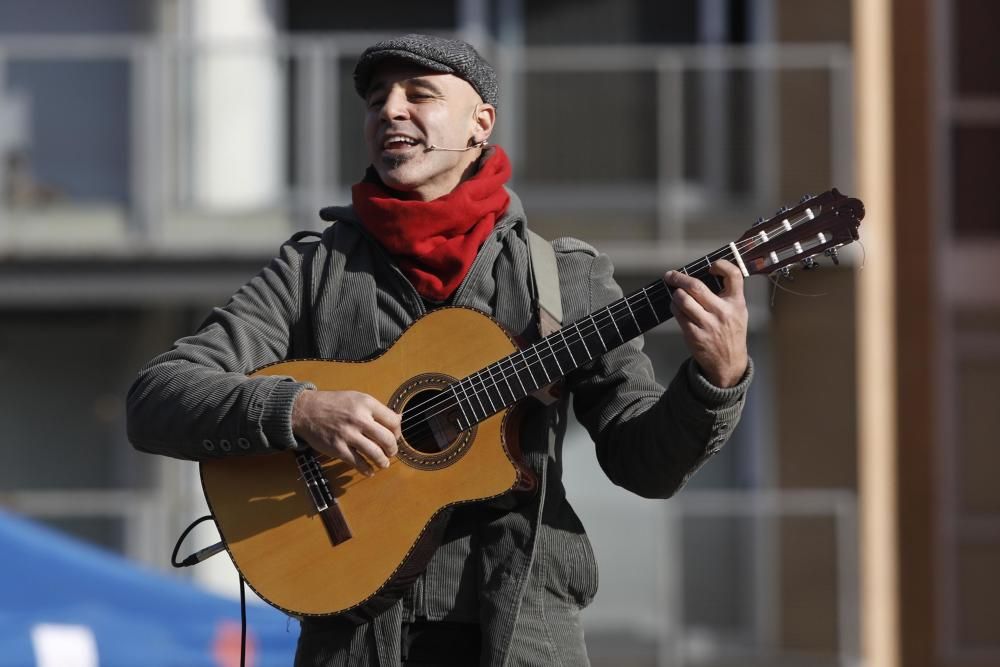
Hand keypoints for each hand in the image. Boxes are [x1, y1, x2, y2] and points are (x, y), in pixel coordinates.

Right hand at [291, 390, 401, 475]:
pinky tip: (369, 471)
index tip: (395, 436)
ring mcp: (348, 434)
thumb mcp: (357, 398)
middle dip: (392, 449)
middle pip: (387, 439)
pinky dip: (366, 469)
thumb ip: (377, 409)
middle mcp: (359, 418)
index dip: (398, 432)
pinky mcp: (337, 448)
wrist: (305, 410)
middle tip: (391, 452)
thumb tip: (399, 420)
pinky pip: (357, 463)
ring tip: (383, 463)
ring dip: (383, 461)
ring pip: (375, 453)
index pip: (393, 421)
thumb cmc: (333, 404)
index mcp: (366, 404)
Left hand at [664, 260, 748, 387]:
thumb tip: (704, 274)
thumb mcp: (738, 312)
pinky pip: (678, 314)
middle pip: (696, 286)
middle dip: (679, 278)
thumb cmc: (731, 332)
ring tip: (675, 293)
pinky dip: (674, 307)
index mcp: (736, 303)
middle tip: (670, 275)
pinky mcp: (694, 334)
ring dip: (675, 293)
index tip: (711, 267)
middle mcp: (723, 312)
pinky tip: (676, 307)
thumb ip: (727, 294)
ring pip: (683, 299)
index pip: (734, 275)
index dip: (721, 265)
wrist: (728, 363)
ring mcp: (708, 324)